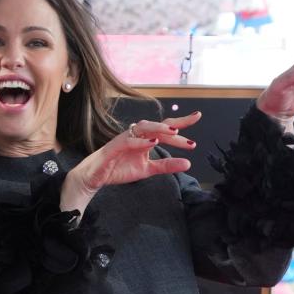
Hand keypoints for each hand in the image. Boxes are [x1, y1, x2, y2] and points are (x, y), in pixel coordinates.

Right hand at [59, 112, 199, 213]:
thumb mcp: (148, 169)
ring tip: (173, 131)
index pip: (166, 128)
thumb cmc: (120, 169)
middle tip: (191, 129)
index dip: (182, 122)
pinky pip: (129, 140)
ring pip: (144, 127)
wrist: (96, 176)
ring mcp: (126, 138)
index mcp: (146, 138)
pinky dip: (140, 141)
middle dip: (175, 125)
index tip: (197, 117)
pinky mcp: (115, 146)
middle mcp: (138, 134)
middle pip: (159, 125)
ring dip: (159, 128)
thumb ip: (166, 165)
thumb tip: (188, 164)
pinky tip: (152, 143)